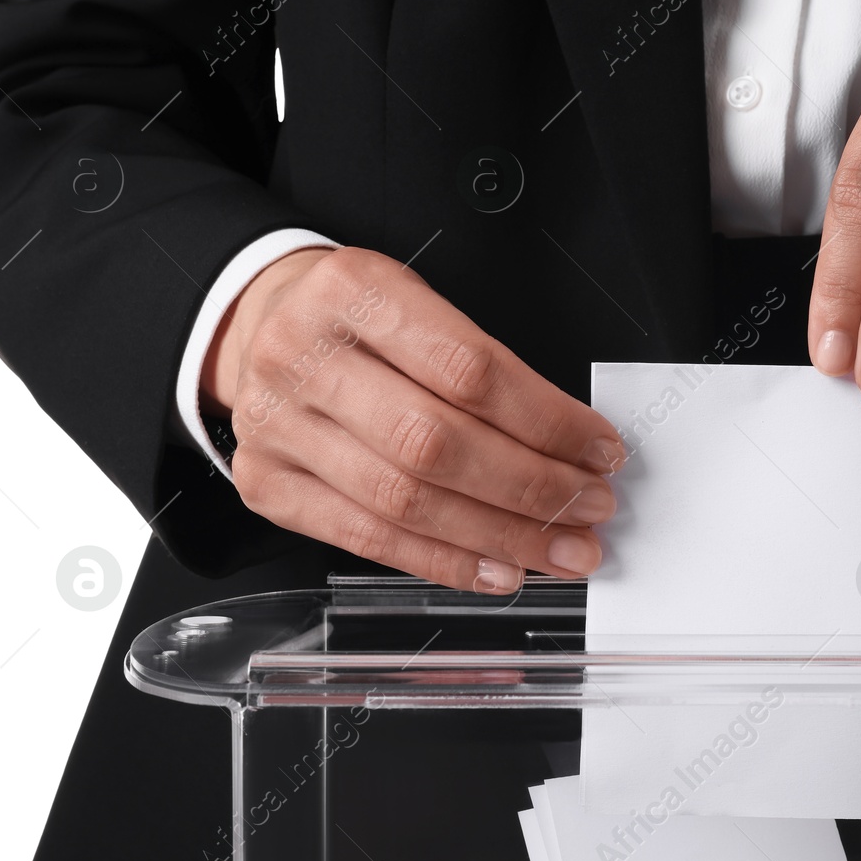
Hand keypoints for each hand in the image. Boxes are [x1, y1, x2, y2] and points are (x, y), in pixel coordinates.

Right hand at [201, 245, 627, 593]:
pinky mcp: (266, 484)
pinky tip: (497, 569)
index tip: (599, 450)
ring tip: (561, 549)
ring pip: (405, 501)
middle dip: (532, 488)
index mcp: (352, 291)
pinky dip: (443, 561)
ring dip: (499, 535)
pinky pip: (366, 539)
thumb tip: (574, 448)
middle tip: (591, 509)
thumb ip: (487, 368)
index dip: (547, 421)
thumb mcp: (418, 300)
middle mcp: (302, 357)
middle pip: (436, 443)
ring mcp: (277, 427)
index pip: (469, 370)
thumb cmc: (360, 317)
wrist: (262, 324)